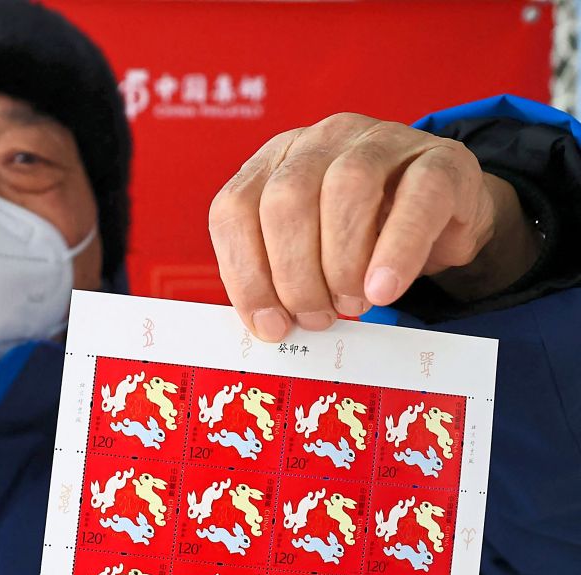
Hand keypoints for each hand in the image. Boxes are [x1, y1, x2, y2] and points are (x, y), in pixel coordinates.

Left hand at [209, 114, 540, 340]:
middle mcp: (320, 141)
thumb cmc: (366, 235)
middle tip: (315, 317)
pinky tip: (384, 289)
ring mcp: (380, 141)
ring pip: (346, 189)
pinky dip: (397, 250)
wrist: (447, 212)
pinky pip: (418, 198)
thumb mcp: (312, 253)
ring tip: (350, 305)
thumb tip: (270, 325)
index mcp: (275, 162)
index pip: (235, 209)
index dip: (246, 274)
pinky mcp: (440, 158)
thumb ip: (281, 278)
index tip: (269, 323)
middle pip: (286, 199)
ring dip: (341, 263)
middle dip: (294, 274)